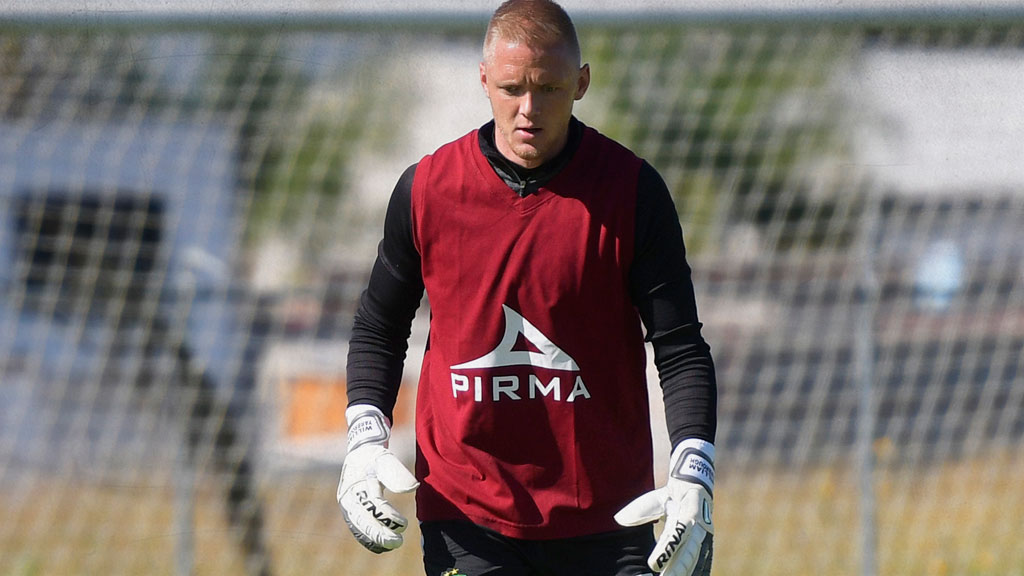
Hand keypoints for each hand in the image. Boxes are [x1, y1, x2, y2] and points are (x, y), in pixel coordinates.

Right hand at [337, 405, 418, 553]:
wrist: (360, 453)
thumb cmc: (374, 456)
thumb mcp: (386, 459)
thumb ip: (397, 473)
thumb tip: (413, 487)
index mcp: (356, 483)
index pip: (373, 505)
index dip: (389, 516)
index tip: (404, 523)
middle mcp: (348, 497)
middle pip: (363, 521)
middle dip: (380, 534)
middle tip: (397, 542)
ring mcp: (347, 506)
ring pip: (359, 528)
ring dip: (374, 539)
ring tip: (391, 546)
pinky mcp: (350, 511)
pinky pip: (358, 528)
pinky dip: (368, 539)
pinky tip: (381, 546)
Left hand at [615, 439, 714, 575]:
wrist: (696, 486)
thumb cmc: (670, 494)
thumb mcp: (655, 498)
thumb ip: (640, 510)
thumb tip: (619, 519)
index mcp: (687, 514)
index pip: (674, 536)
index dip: (665, 551)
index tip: (652, 565)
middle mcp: (699, 527)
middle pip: (688, 552)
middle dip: (676, 569)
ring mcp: (705, 537)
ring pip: (696, 559)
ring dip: (685, 572)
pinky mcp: (707, 544)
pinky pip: (703, 561)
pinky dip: (697, 571)